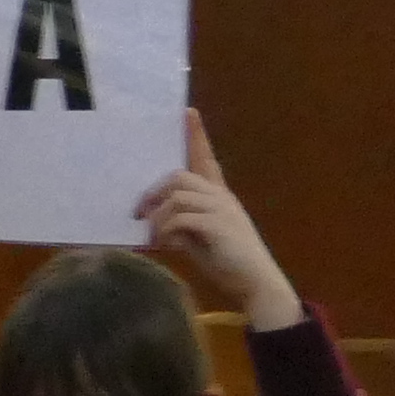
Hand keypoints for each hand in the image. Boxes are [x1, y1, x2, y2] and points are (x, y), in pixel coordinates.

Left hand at [136, 112, 301, 330]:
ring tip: (152, 235)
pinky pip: (180, 217)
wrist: (256, 283)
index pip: (207, 158)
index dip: (197, 135)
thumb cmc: (229, 263)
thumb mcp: (200, 240)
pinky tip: (165, 243)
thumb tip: (155, 223)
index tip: (188, 112)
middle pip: (180, 176)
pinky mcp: (217, 224)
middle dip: (154, 192)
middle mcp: (221, 197)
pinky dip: (166, 229)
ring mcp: (221, 208)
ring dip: (158, 216)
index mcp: (219, 196)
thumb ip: (182, 225)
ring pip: (177, 196)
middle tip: (139, 213)